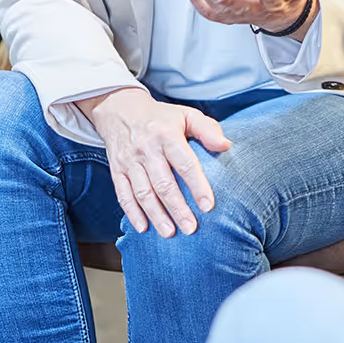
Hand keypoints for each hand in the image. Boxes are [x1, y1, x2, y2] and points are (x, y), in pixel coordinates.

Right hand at [73, 87, 231, 236]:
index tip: (208, 206)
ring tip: (170, 233)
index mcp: (166, 135)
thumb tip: (226, 146)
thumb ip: (207, 129)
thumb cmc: (160, 117)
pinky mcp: (117, 170)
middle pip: (163, 183)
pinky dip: (132, 213)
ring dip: (156, 214)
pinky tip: (143, 228)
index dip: (197, 186)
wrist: (119, 109)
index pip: (185, 164)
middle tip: (191, 228)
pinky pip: (123, 194)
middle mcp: (146, 149)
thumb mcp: (186, 115)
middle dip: (177, 208)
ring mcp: (130, 161)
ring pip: (143, 192)